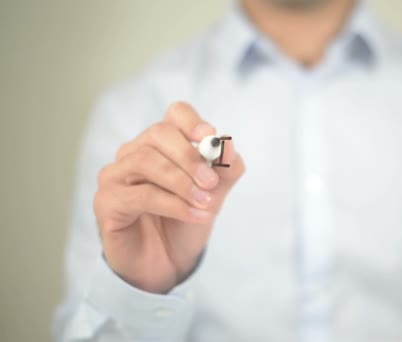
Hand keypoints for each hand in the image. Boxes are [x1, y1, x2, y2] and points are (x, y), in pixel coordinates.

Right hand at [93, 102, 244, 292]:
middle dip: (189, 156)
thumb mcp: (214, 194)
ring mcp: (115, 175)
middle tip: (211, 182)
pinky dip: (174, 204)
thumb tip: (229, 145)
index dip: (192, 122)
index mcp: (162, 144)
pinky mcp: (106, 202)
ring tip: (205, 202)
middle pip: (158, 134)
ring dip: (181, 182)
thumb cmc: (185, 221)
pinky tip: (196, 216)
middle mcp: (134, 152)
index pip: (175, 114)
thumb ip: (225, 170)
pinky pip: (141, 194)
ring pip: (146, 161)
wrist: (167, 263)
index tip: (211, 137)